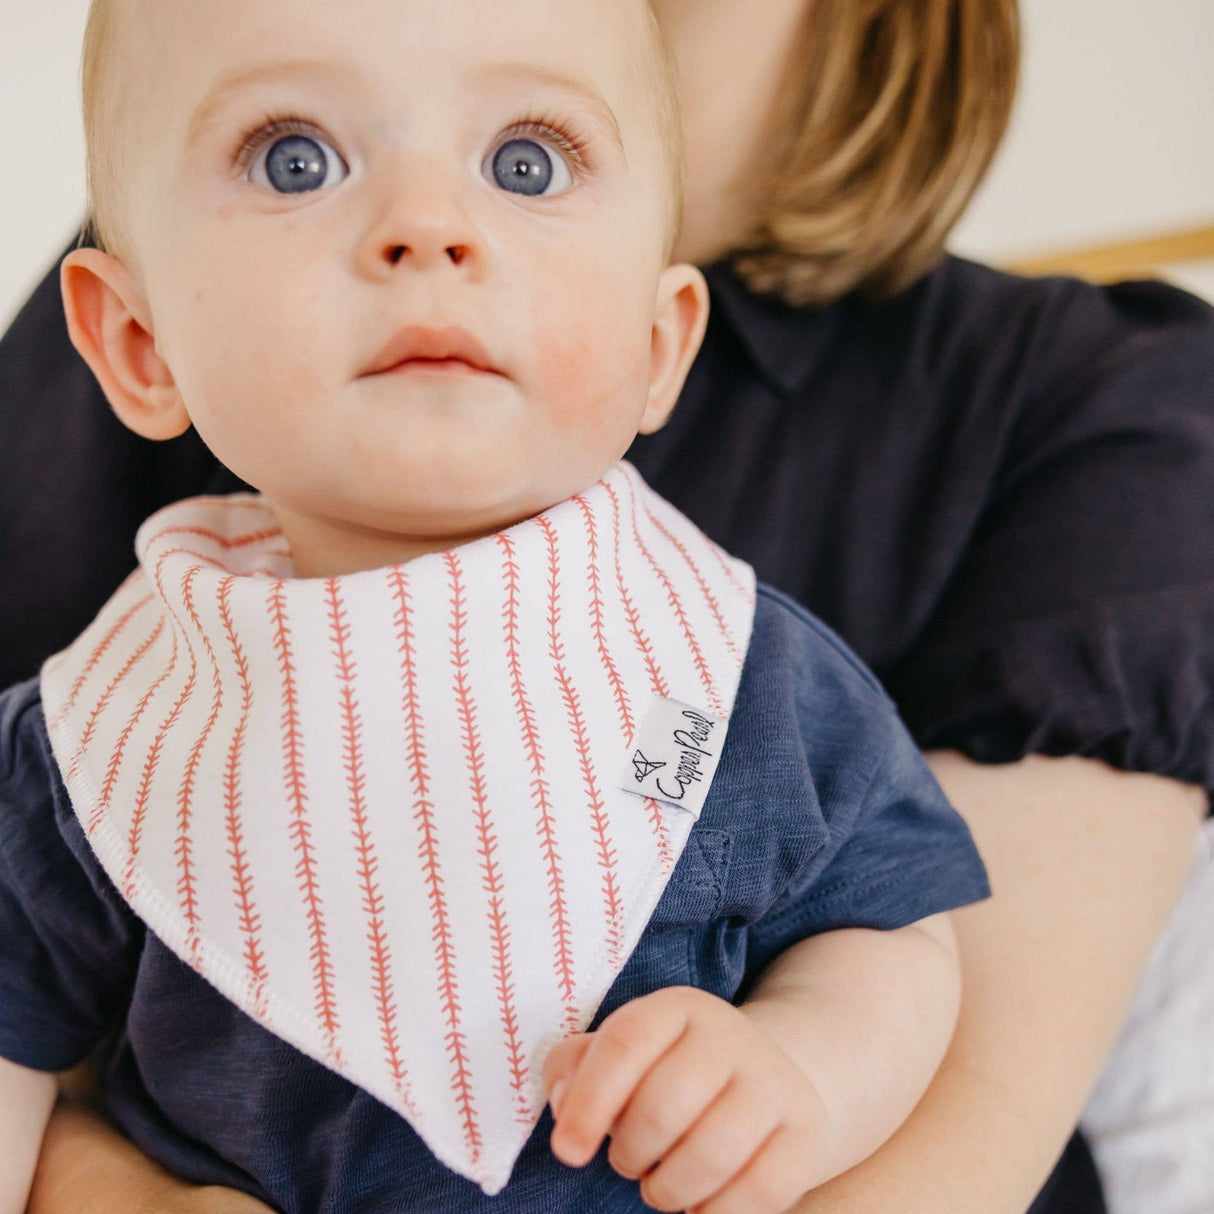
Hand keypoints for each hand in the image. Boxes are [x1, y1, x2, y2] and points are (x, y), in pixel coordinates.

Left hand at [542, 986, 827, 1213]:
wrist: (761, 1080)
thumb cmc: (666, 1073)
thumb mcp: (619, 1055)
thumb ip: (573, 1068)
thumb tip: (566, 1106)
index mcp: (676, 1008)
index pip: (625, 1043)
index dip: (588, 1102)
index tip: (567, 1151)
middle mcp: (729, 1035)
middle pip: (663, 1105)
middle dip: (629, 1152)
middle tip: (628, 1160)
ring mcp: (773, 1081)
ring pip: (710, 1154)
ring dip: (668, 1189)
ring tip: (661, 1185)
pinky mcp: (805, 1130)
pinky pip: (759, 1192)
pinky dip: (715, 1213)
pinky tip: (701, 1202)